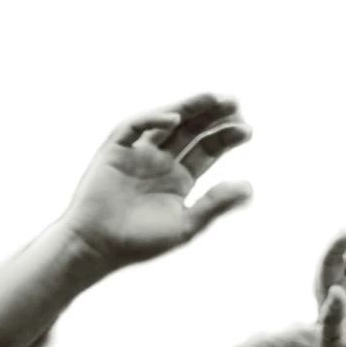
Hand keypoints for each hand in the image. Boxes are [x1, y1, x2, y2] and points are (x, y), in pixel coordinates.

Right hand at [56, 93, 253, 274]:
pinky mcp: (114, 151)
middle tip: (236, 102)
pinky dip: (152, 119)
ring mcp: (138, 154)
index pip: (208, 148)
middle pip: (192, 129)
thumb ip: (215, 205)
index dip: (226, 137)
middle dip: (213, 115)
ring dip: (189, 107)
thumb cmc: (138, 242)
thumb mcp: (185, 225)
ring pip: (166, 121)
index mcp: (179, 178)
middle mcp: (161, 161)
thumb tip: (249, 187)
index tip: (247, 130)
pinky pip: (133, 127)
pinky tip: (175, 119)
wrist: (95, 249)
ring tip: (215, 97)